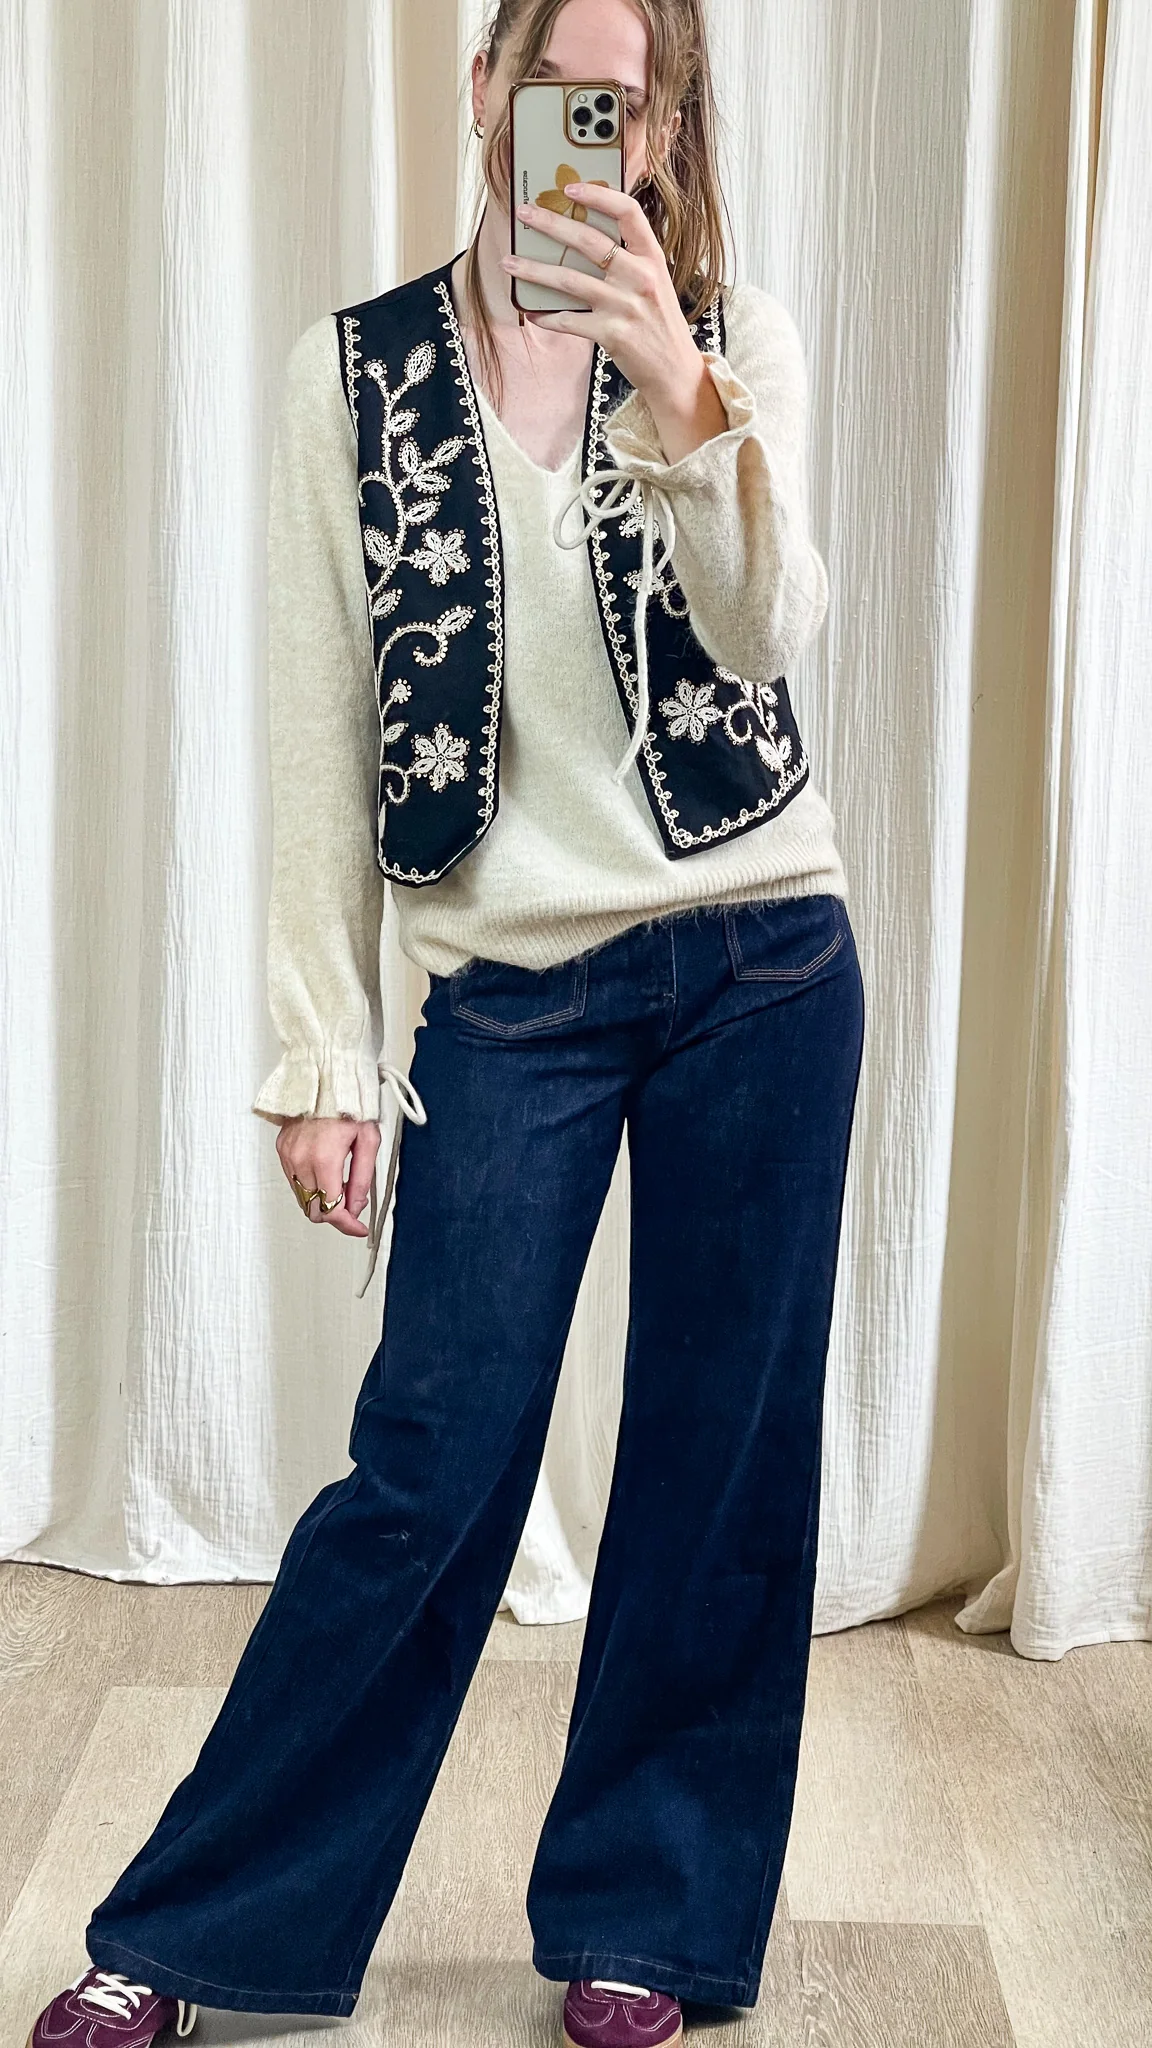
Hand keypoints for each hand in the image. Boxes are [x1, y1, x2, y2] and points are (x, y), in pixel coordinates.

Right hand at [274, 1115, 380, 1239]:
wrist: (326, 1077)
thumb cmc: (350, 1103)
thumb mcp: (369, 1140)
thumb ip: (363, 1179)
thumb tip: (357, 1206)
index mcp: (325, 1159)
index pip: (332, 1211)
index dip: (348, 1225)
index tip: (359, 1229)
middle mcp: (301, 1161)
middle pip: (314, 1210)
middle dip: (335, 1213)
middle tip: (352, 1201)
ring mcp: (288, 1156)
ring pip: (302, 1198)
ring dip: (321, 1199)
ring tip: (340, 1182)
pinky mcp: (282, 1150)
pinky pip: (293, 1181)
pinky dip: (309, 1184)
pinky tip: (324, 1171)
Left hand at [501, 182, 728, 463]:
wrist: (674, 371)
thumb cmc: (660, 323)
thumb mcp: (655, 282)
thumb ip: (630, 259)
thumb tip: (584, 237)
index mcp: (652, 257)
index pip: (627, 212)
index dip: (597, 195)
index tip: (569, 188)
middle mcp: (639, 277)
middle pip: (588, 240)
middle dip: (550, 223)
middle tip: (523, 213)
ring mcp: (625, 306)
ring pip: (569, 280)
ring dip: (534, 270)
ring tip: (509, 262)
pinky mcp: (611, 334)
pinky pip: (568, 321)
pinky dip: (546, 317)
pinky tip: (531, 313)